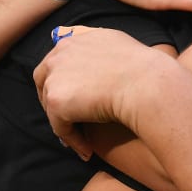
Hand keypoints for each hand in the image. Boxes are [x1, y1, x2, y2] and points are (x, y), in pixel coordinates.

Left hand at [34, 26, 182, 159]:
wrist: (147, 84)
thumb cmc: (143, 70)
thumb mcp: (118, 45)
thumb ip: (99, 49)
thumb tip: (96, 58)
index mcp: (74, 40)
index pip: (56, 62)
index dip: (62, 81)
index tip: (74, 98)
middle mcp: (60, 54)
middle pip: (44, 80)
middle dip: (54, 101)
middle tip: (70, 120)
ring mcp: (55, 77)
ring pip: (52, 107)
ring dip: (65, 123)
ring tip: (82, 140)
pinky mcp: (56, 101)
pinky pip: (60, 127)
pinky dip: (73, 140)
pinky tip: (88, 149)